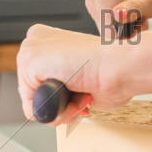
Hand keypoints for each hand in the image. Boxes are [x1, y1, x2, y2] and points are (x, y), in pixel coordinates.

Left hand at [16, 24, 144, 125]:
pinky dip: (56, 111)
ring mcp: (30, 48)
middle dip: (60, 103)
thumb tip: (56, 104)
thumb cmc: (115, 71)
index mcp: (49, 40)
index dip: (63, 97)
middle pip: (33, 93)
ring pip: (33, 102)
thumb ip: (64, 88)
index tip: (84, 92)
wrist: (123, 64)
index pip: (38, 83)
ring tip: (81, 94)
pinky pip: (34, 107)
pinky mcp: (29, 61)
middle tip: (84, 95)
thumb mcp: (81, 80)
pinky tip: (74, 94)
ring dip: (61, 108)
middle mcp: (36, 40)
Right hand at [84, 0, 151, 36]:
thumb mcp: (151, 0)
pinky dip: (124, 24)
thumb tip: (116, 15)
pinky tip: (134, 14)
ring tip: (139, 14)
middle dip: (128, 30)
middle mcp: (94, 1)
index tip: (141, 20)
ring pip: (110, 31)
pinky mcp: (97, 7)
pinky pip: (109, 26)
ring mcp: (94, 4)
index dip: (129, 32)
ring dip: (128, 27)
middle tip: (142, 16)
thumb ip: (134, 8)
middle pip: (109, 34)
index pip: (110, 34)